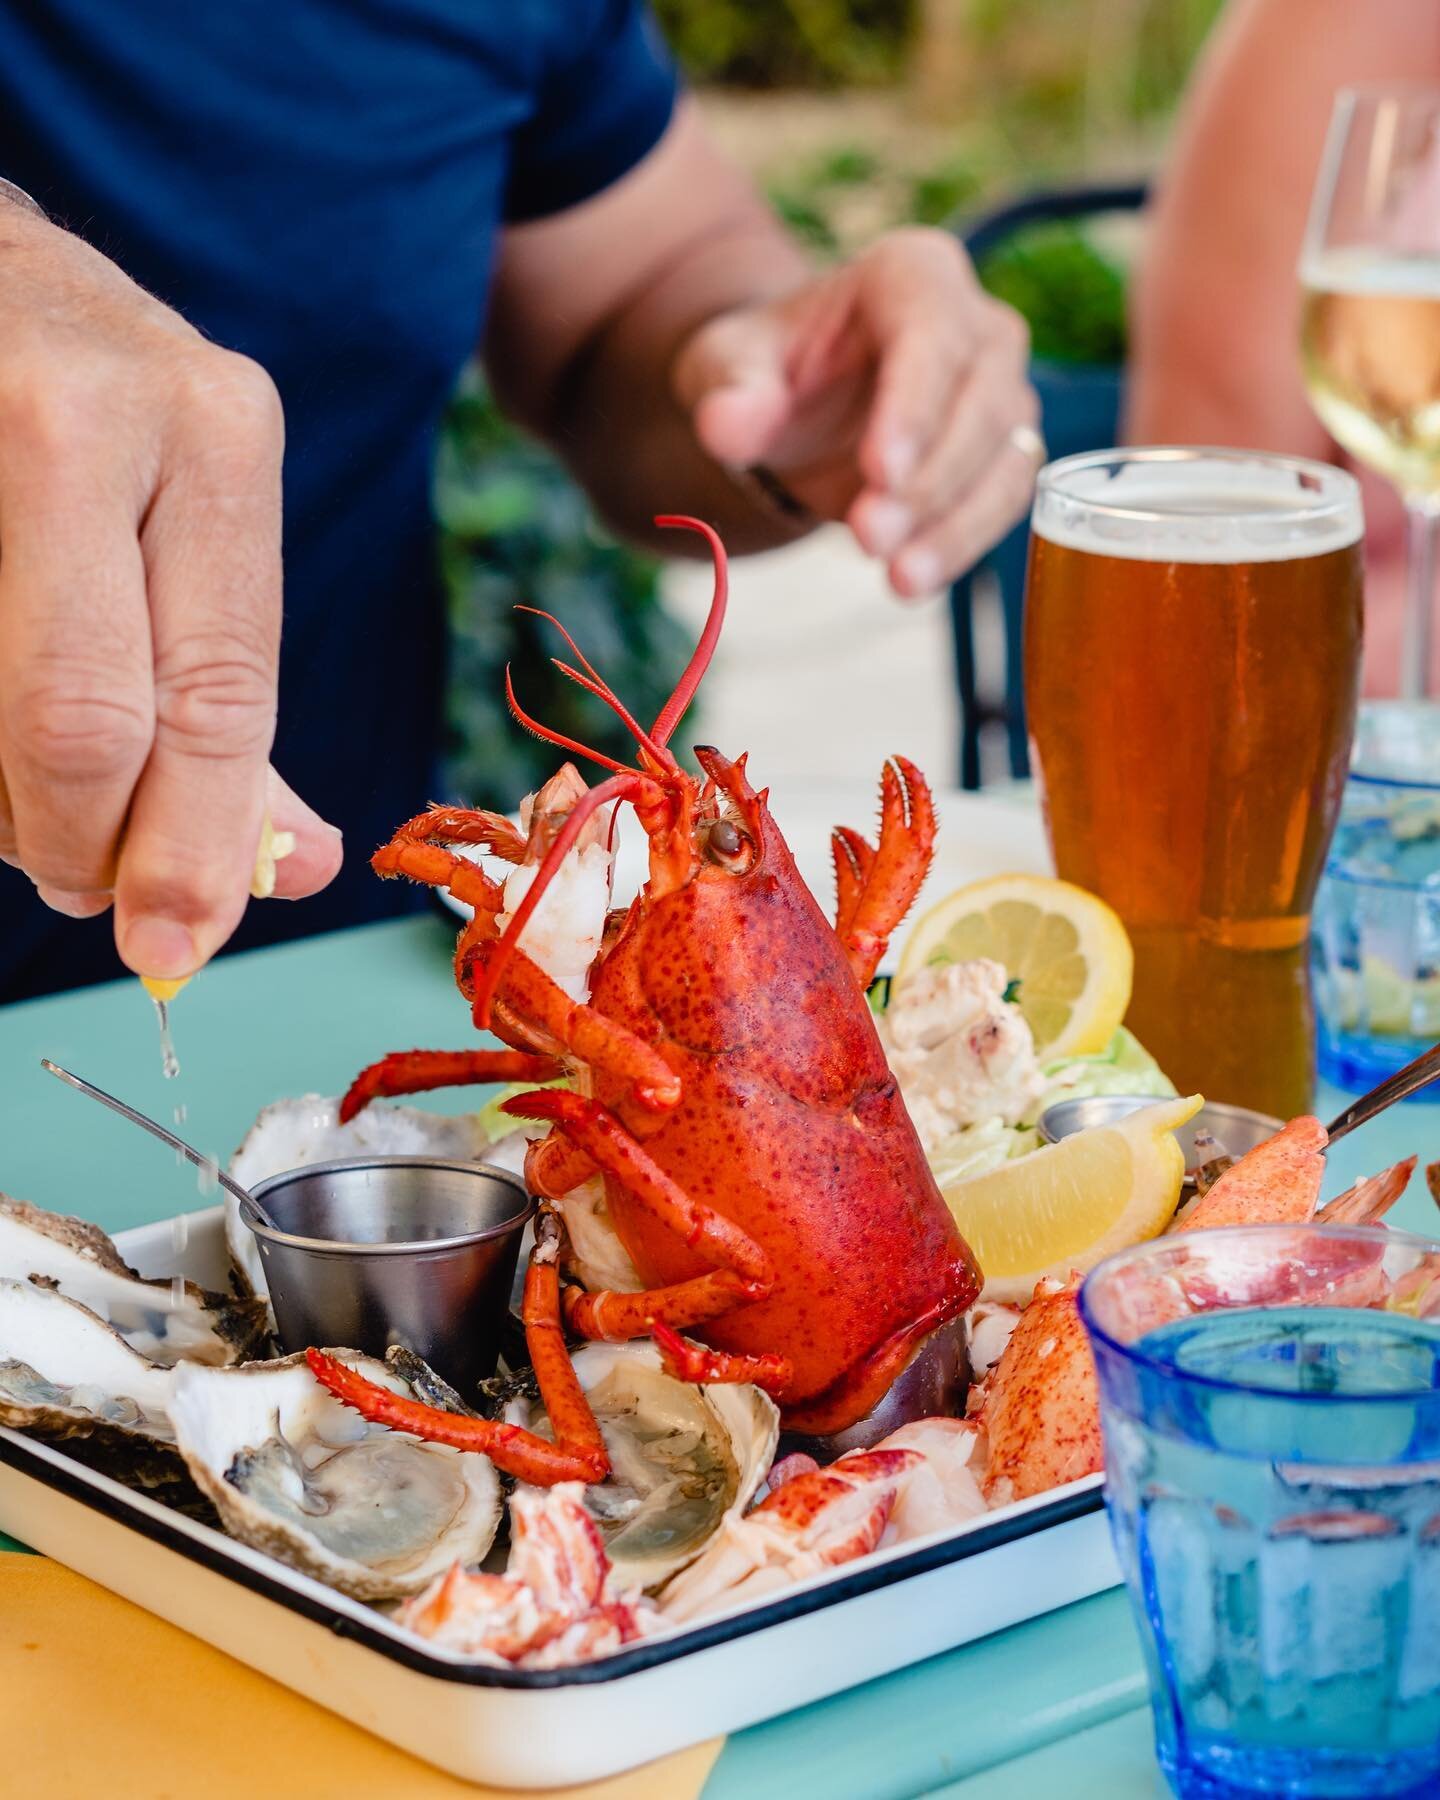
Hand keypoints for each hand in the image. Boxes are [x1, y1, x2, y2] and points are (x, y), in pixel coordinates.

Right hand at [0, 206, 340, 976]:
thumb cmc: (114, 428)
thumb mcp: (205, 529)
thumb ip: (236, 708)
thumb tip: (291, 870)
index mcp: (218, 433)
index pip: (217, 692)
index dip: (192, 846)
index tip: (175, 946)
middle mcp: (96, 414)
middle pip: (87, 714)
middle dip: (86, 844)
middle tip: (88, 891)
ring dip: (13, 808)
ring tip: (36, 805)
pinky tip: (1, 753)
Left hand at [673, 228, 1039, 596]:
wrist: (793, 405)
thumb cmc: (766, 369)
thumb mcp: (727, 366)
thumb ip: (729, 389)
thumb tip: (726, 426)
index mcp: (914, 273)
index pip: (933, 335)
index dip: (914, 408)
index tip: (880, 474)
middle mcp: (978, 324)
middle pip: (982, 402)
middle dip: (930, 480)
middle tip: (870, 538)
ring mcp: (1002, 390)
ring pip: (1006, 459)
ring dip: (954, 525)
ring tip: (897, 578)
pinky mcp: (1005, 453)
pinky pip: (1003, 503)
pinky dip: (962, 545)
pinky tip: (913, 580)